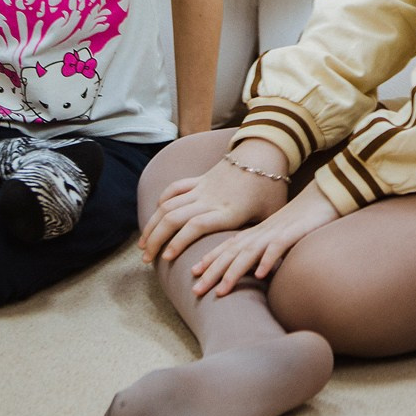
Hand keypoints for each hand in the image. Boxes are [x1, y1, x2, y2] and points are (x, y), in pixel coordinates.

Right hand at [139, 146, 290, 264]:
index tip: (166, 258)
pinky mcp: (199, 179)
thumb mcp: (271, 215)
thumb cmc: (271, 188)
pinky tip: (154, 217)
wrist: (265, 152)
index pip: (195, 226)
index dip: (178, 242)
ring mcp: (202, 188)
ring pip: (168, 205)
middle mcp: (209, 200)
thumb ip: (261, 237)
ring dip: (152, 225)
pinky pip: (174, 189)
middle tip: (146, 259)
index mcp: (227, 211)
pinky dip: (161, 202)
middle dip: (155, 239)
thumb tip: (265, 263)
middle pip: (174, 217)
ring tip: (143, 245)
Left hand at [190, 186, 340, 297]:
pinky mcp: (294, 232)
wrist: (326, 195)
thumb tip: (256, 269)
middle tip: (196, 290)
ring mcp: (277, 231)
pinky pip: (278, 247)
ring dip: (233, 272)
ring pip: (249, 252)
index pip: (228, 246)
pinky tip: (260, 276)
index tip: (193, 273)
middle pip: (232, 252)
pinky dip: (268, 260)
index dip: (210, 259)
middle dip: (212, 271)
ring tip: (221, 290)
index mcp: (257, 232)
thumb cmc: (304, 217)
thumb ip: (265, 248)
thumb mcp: (280, 233)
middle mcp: (262, 232)